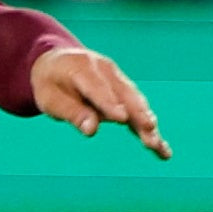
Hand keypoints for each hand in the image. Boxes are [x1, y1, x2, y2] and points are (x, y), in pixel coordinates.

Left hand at [32, 45, 170, 158]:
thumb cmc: (51, 83)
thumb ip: (71, 112)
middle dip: (139, 114)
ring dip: (148, 123)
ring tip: (157, 145)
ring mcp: (118, 79)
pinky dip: (149, 128)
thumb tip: (91, 130)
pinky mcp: (124, 91)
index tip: (123, 119)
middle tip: (150, 130)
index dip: (111, 103)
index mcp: (82, 68)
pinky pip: (138, 110)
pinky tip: (162, 150)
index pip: (99, 88)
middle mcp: (106, 71)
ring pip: (136, 102)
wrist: (57, 62)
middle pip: (125, 94)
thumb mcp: (50, 98)